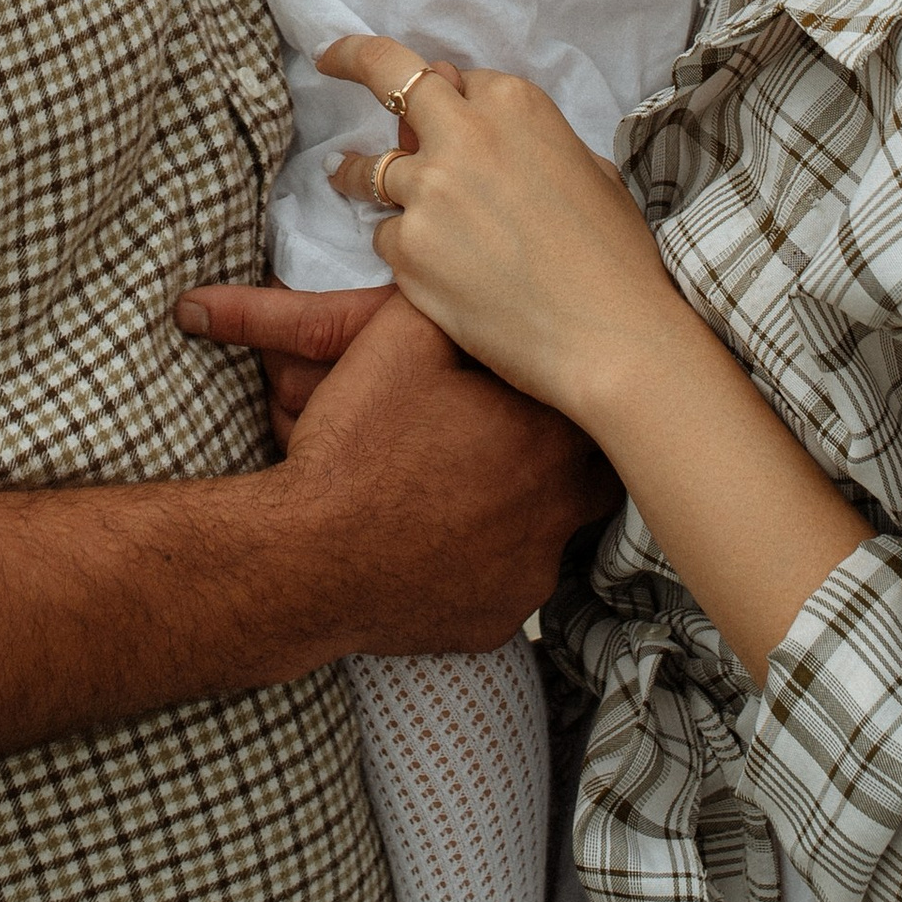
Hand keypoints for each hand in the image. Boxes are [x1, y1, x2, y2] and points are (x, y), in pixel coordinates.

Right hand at [178, 279, 600, 654]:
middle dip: (557, 449)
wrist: (307, 555)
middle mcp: (558, 510)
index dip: (564, 385)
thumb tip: (482, 279)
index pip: (594, 400)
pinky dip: (484, 561)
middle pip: (589, 470)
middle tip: (510, 430)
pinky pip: (506, 582)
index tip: (538, 378)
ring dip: (521, 507)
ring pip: (549, 530)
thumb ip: (455, 301)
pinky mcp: (497, 622)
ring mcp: (530, 575)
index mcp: (548, 436)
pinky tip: (442, 538)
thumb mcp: (399, 342)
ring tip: (467, 485)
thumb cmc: (356, 446)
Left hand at [315, 31, 702, 437]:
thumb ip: (532, 140)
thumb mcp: (590, 169)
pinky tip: (435, 273)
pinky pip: (385, 237)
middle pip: (387, 74)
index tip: (428, 101)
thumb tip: (501, 133)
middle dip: (352, 60)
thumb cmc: (615, 257)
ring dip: (357, 174)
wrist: (612, 334)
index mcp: (515, 103)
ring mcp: (429, 190)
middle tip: (330, 61)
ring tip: (344, 177)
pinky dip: (402, 250)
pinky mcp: (408, 248)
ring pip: (368, 168)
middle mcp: (464, 134)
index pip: (454, 79)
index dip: (447, 99)